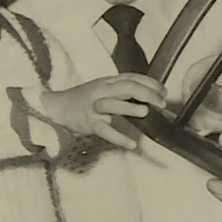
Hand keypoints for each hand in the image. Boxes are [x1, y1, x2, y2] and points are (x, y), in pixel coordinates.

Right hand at [41, 73, 166, 150]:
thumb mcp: (103, 88)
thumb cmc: (85, 99)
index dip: (150, 83)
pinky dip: (119, 138)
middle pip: (126, 86)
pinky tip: (132, 144)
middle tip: (161, 102)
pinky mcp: (89, 123)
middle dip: (146, 92)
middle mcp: (102, 91)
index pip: (132, 77)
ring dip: (129, 107)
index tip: (163, 92)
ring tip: (145, 112)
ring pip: (112, 104)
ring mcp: (94, 107)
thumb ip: (123, 90)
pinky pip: (104, 130)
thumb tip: (150, 97)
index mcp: (108, 82)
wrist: (58, 107)